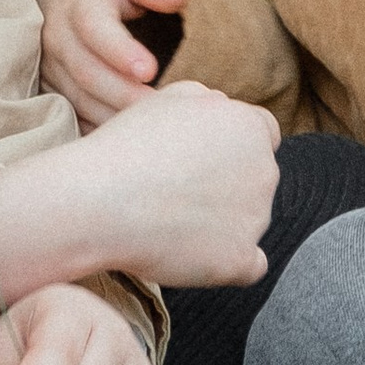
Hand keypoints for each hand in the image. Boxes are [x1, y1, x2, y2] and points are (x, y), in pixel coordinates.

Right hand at [0, 82, 280, 331]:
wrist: (99, 202)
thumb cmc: (127, 147)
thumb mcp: (169, 100)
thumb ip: (209, 101)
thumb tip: (225, 110)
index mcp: (251, 127)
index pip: (263, 136)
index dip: (231, 148)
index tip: (200, 161)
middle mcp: (265, 170)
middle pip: (257, 178)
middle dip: (229, 183)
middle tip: (177, 191)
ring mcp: (256, 218)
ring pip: (249, 221)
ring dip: (222, 222)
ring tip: (169, 220)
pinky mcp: (241, 259)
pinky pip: (249, 265)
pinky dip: (227, 262)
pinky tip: (192, 253)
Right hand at [29, 0, 188, 127]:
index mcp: (78, 3)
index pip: (95, 28)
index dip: (119, 51)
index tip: (149, 70)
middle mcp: (58, 38)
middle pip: (87, 72)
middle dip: (124, 94)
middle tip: (162, 107)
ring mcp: (51, 68)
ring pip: (79, 100)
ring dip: (115, 116)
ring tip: (156, 127)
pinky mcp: (52, 90)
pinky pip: (74, 117)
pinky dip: (102, 130)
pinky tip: (133, 139)